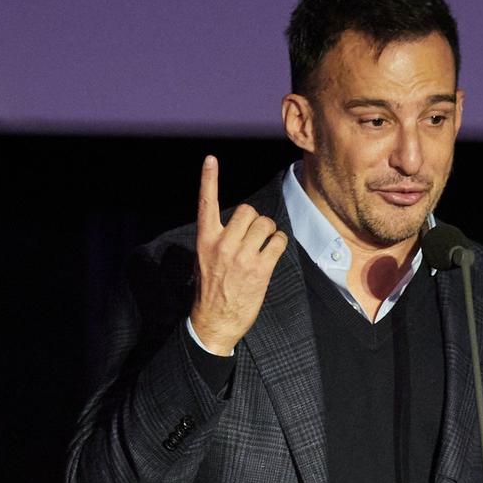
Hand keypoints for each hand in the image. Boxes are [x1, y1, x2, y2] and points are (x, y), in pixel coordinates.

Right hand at [188, 156, 286, 356]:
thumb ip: (216, 239)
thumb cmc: (210, 291)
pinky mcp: (259, 270)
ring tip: (264, 245)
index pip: (206, 203)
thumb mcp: (203, 260)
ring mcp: (241, 257)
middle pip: (248, 211)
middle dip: (256, 221)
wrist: (214, 323)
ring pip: (265, 224)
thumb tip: (234, 226)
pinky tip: (273, 252)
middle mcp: (222, 244)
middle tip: (255, 236)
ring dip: (270, 231)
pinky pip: (278, 242)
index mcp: (205, 240)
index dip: (208, 179)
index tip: (210, 159)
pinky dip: (279, 243)